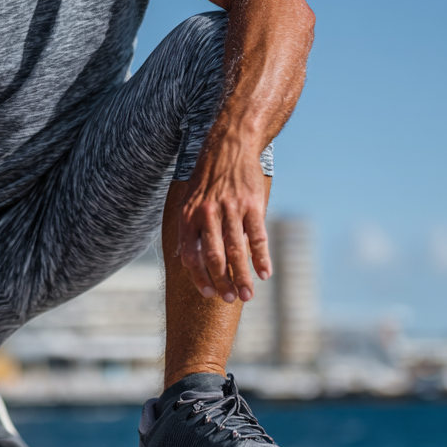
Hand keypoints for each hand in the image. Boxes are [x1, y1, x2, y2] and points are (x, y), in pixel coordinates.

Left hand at [176, 135, 271, 303]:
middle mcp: (207, 214)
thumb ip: (188, 230)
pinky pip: (256, 236)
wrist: (228, 147)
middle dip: (221, 281)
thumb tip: (182, 259)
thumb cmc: (207, 180)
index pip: (190, 254)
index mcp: (189, 216)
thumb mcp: (189, 201)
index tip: (208, 293)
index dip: (198, 276)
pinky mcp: (251, 204)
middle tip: (229, 299)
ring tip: (247, 296)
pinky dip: (261, 258)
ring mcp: (230, 209)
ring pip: (236, 250)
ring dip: (242, 276)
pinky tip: (264, 274)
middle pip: (213, 256)